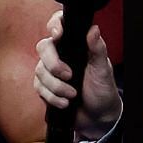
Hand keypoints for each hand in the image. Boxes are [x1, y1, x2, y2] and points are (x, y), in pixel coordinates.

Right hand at [34, 18, 119, 137]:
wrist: (97, 116)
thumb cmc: (102, 89)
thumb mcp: (103, 69)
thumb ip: (98, 49)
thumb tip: (93, 29)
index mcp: (74, 46)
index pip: (58, 25)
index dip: (54, 25)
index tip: (57, 34)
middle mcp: (60, 55)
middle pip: (43, 48)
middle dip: (54, 64)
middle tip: (69, 75)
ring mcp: (51, 71)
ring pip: (40, 71)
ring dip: (56, 86)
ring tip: (73, 94)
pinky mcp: (45, 87)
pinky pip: (39, 88)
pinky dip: (53, 97)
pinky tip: (65, 102)